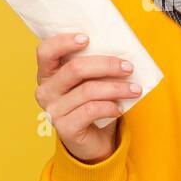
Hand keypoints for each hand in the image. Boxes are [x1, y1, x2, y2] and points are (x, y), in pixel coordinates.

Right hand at [34, 32, 139, 162]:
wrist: (92, 142)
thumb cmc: (92, 104)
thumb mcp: (90, 81)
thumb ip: (94, 65)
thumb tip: (122, 48)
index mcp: (47, 74)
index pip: (45, 51)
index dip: (64, 42)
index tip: (87, 39)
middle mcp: (45, 91)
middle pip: (75, 69)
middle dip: (106, 65)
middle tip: (128, 67)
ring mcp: (53, 110)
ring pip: (88, 90)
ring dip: (117, 88)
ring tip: (135, 89)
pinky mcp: (64, 128)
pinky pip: (91, 110)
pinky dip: (110, 106)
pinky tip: (119, 108)